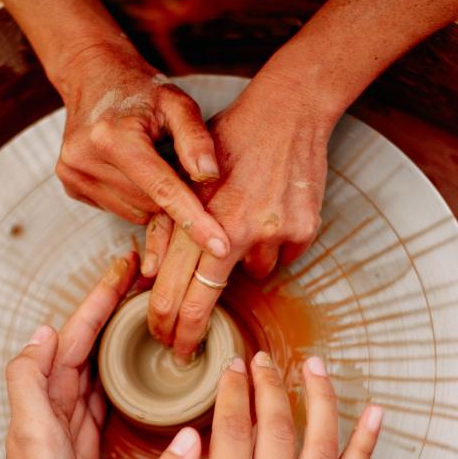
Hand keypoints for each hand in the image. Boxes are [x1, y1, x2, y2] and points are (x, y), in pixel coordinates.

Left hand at [0, 251, 138, 458]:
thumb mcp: (30, 433)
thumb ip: (30, 380)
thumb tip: (43, 332)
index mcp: (46, 394)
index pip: (74, 334)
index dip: (97, 301)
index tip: (122, 270)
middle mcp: (58, 401)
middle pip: (89, 342)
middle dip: (112, 309)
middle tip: (142, 280)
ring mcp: (75, 421)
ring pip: (101, 365)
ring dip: (120, 337)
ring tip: (145, 312)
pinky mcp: (91, 442)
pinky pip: (110, 397)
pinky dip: (123, 376)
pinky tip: (140, 371)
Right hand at [55, 42, 229, 257]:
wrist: (93, 77)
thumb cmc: (143, 92)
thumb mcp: (177, 103)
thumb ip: (196, 137)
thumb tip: (210, 176)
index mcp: (114, 137)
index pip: (163, 191)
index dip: (195, 220)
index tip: (221, 248)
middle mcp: (86, 158)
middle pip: (151, 206)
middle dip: (173, 197)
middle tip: (175, 164)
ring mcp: (73, 175)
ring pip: (136, 214)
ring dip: (153, 198)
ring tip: (151, 163)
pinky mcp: (70, 186)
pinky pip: (119, 210)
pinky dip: (134, 198)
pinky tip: (131, 171)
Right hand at [131, 352, 381, 458]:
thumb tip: (188, 437)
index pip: (232, 433)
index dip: (232, 394)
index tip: (231, 368)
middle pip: (278, 431)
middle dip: (270, 387)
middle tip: (262, 360)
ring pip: (319, 449)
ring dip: (320, 402)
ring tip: (315, 368)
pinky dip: (362, 448)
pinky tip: (375, 418)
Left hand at [145, 70, 336, 358]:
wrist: (289, 107)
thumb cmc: (230, 140)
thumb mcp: (187, 177)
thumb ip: (171, 226)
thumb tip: (155, 274)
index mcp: (196, 217)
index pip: (174, 287)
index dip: (166, 322)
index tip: (163, 340)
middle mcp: (232, 230)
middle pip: (204, 301)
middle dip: (189, 332)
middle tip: (183, 351)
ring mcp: (270, 232)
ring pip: (252, 275)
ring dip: (246, 261)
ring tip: (249, 218)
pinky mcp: (301, 230)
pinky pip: (283, 256)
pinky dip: (275, 243)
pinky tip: (272, 210)